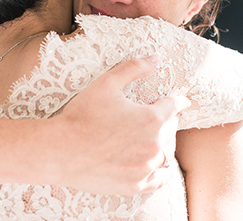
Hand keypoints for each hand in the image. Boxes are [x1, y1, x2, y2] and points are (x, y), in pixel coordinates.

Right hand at [56, 55, 189, 194]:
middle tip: (157, 117)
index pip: (174, 106)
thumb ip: (133, 69)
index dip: (179, 101)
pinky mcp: (135, 185)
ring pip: (165, 154)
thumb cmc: (81, 116)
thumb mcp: (106, 84)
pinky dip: (160, 171)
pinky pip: (158, 179)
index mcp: (151, 119)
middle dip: (166, 121)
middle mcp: (154, 145)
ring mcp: (145, 167)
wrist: (59, 151)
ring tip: (154, 139)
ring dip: (162, 144)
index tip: (182, 100)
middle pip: (171, 130)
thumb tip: (155, 58)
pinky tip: (158, 167)